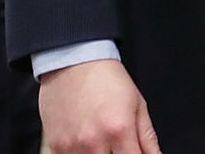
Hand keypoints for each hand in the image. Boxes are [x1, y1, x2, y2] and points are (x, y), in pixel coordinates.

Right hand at [40, 59, 162, 153]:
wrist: (74, 61)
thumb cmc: (107, 79)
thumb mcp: (137, 105)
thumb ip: (148, 138)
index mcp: (119, 130)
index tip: (134, 152)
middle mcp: (95, 141)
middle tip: (118, 144)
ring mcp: (73, 146)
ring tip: (101, 140)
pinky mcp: (56, 146)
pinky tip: (85, 141)